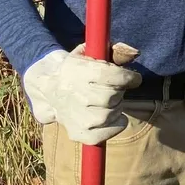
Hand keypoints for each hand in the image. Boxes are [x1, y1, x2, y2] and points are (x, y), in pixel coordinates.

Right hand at [23, 46, 141, 144]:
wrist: (50, 91)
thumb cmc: (76, 70)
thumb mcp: (88, 53)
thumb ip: (112, 50)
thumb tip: (134, 53)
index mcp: (79, 73)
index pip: (115, 77)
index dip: (129, 77)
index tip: (132, 77)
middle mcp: (80, 98)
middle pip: (115, 95)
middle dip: (119, 90)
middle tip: (112, 87)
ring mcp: (81, 119)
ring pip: (117, 111)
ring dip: (116, 104)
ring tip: (103, 100)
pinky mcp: (84, 134)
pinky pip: (116, 127)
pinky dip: (117, 121)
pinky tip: (105, 113)